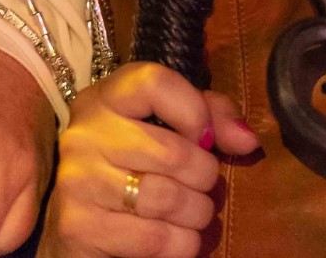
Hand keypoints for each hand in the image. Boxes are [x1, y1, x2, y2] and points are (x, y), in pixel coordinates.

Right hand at [39, 63, 257, 257]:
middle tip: (206, 186)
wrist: (84, 222)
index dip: (194, 112)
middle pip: (170, 151)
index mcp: (107, 96)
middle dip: (204, 176)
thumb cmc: (138, 162)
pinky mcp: (78, 227)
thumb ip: (214, 116)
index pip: (155, 83)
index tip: (205, 139)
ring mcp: (77, 180)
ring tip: (197, 214)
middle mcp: (84, 133)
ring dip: (196, 214)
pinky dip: (180, 244)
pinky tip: (181, 240)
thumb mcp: (174, 125)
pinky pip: (151, 239)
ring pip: (164, 199)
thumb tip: (248, 140)